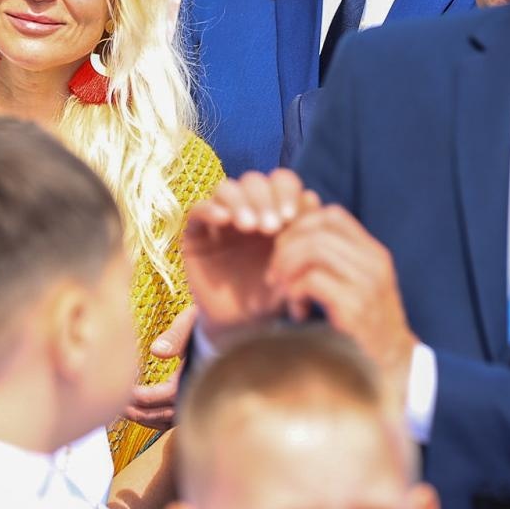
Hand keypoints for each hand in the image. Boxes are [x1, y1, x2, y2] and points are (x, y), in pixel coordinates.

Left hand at [123, 307, 195, 427]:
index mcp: (198, 376)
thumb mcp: (192, 321)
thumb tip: (156, 351)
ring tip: (123, 410)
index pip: (166, 396)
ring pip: (168, 420)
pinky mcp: (193, 400)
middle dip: (139, 412)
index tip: (122, 391)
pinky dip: (155, 418)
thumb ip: (176, 335)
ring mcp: (197, 399)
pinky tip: (140, 410)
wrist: (226, 325)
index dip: (142, 397)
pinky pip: (172, 418)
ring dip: (145, 418)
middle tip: (115, 405)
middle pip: (165, 415)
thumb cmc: (207, 319)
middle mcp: (199, 393)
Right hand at [180, 170, 313, 346]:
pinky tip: (224, 220)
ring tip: (250, 226)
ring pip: (226, 188)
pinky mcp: (196, 233)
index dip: (286, 191)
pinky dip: (210, 208)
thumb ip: (303, 236)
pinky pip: (198, 210)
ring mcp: (220, 219)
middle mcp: (247, 209)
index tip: (291, 216)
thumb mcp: (293, 268)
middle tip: (271, 226)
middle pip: (253, 181)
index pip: (280, 181)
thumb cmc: (273, 296)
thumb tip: (313, 198)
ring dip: (240, 201)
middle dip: (264, 198)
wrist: (243, 327)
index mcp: (275, 211)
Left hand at [269, 203, 417, 406]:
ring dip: (287, 269)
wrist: (395, 366)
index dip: (299, 227)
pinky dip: (295, 292)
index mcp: (373, 252)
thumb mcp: (354, 284)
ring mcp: (368, 284)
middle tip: (275, 276)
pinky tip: (297, 310)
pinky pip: (313, 280)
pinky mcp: (356, 308)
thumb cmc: (365, 325)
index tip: (284, 252)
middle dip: (284, 250)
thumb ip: (332, 260)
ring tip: (284, 292)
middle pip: (316, 230)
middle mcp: (374, 262)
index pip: (331, 215)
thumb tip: (290, 235)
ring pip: (313, 250)